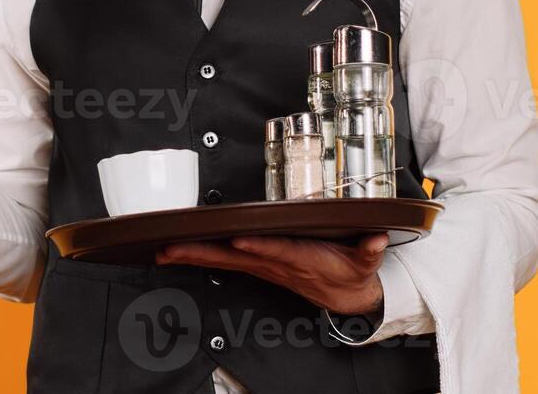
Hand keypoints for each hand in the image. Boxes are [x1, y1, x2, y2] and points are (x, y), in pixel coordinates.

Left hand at [155, 233, 389, 315]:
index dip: (258, 246)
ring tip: (163, 250)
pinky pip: (224, 261)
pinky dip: (200, 257)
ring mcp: (264, 267)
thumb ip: (369, 250)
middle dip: (202, 253)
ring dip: (192, 256)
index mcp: (301, 259)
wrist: (346, 298)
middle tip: (171, 248)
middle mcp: (276, 264)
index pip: (277, 251)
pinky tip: (177, 253)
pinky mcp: (258, 266)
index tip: (239, 239)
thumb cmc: (351, 272)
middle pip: (234, 258)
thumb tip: (374, 239)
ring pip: (223, 260)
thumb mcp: (366, 261)